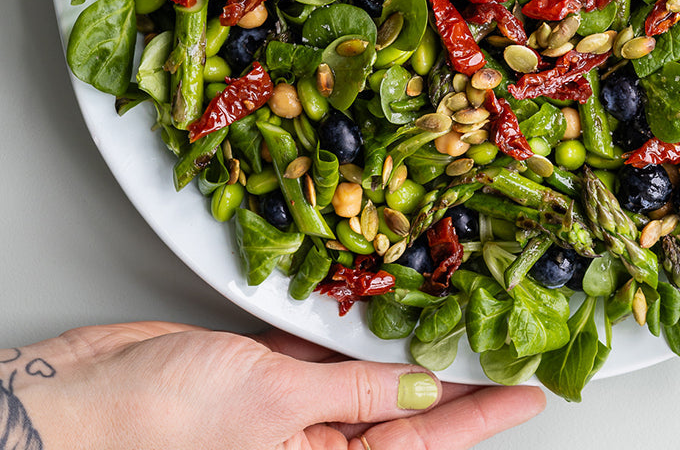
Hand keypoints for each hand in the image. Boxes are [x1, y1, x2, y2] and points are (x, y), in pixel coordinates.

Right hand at [3, 321, 544, 448]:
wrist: (88, 395)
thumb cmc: (166, 420)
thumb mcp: (276, 405)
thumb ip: (356, 393)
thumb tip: (426, 388)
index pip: (422, 446)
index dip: (480, 419)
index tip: (527, 395)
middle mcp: (311, 442)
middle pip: (404, 412)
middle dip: (455, 382)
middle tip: (505, 350)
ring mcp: (289, 405)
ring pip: (368, 376)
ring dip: (409, 349)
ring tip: (461, 325)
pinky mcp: (265, 368)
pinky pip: (324, 350)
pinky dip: (354, 329)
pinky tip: (386, 309)